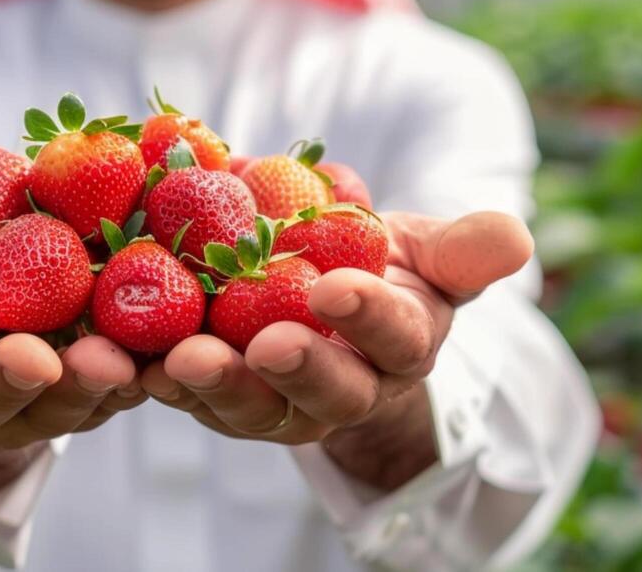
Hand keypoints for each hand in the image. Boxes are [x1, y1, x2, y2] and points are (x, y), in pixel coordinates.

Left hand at [142, 209, 531, 488]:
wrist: (327, 305)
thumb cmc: (385, 271)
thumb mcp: (430, 253)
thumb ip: (466, 251)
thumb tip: (513, 237)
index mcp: (401, 348)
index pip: (395, 339)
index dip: (370, 317)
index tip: (336, 286)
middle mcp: (342, 390)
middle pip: (321, 391)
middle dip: (296, 369)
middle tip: (265, 342)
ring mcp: (276, 404)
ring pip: (247, 405)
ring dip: (215, 386)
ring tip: (182, 359)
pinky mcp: (216, 401)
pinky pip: (186, 396)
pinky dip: (156, 380)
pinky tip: (127, 358)